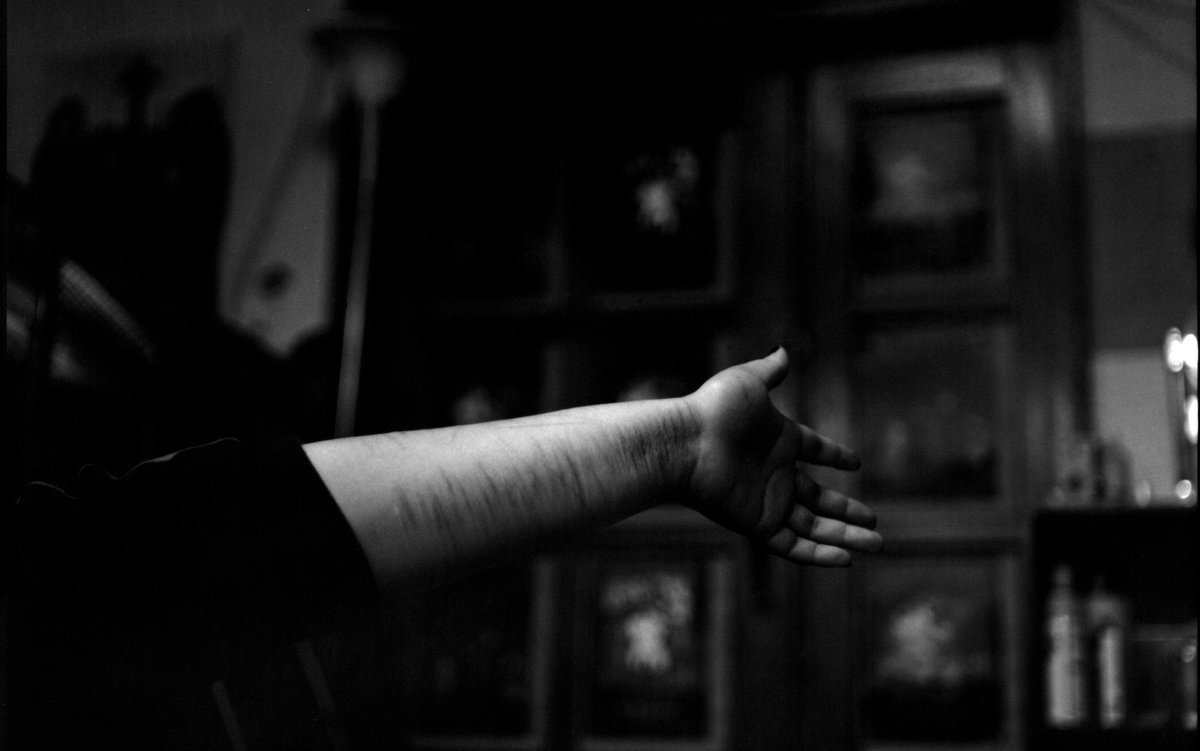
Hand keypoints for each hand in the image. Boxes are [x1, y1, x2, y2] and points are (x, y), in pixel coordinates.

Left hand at [684, 348, 881, 565]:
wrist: (686, 442)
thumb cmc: (715, 409)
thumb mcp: (748, 382)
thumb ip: (769, 370)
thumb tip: (782, 350)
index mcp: (779, 440)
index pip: (813, 449)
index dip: (834, 455)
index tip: (855, 462)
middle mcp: (776, 474)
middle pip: (819, 498)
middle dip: (847, 511)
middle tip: (876, 522)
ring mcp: (768, 501)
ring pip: (814, 526)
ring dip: (846, 537)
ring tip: (879, 544)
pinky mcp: (757, 523)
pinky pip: (793, 545)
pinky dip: (819, 555)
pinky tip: (846, 559)